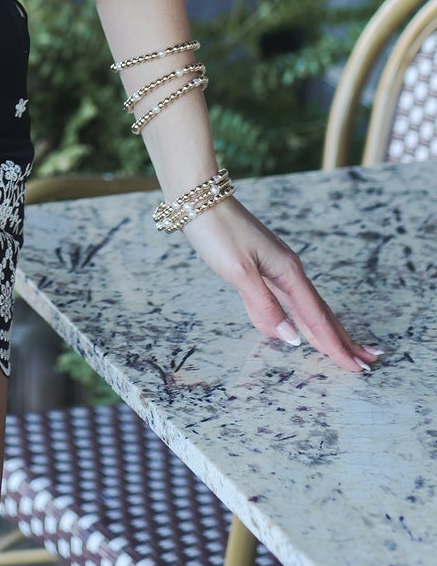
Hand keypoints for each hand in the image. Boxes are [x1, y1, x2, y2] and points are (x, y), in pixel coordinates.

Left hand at [181, 197, 380, 374]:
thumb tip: (292, 338)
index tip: (357, 367)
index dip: (336, 344)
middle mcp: (288, 269)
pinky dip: (300, 315)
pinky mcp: (261, 264)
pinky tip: (300, 324)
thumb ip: (265, 305)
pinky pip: (289, 298)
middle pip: (321, 311)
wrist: (199, 198)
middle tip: (366, 362)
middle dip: (342, 338)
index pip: (317, 317)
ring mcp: (276, 266)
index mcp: (288, 272)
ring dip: (325, 328)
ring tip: (341, 348)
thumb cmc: (218, 232)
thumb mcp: (239, 272)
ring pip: (306, 305)